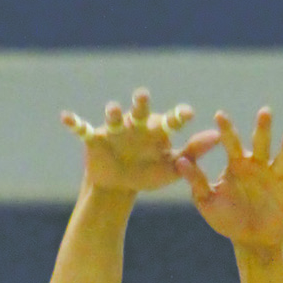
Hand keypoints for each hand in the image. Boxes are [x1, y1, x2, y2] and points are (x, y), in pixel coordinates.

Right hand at [61, 89, 216, 193]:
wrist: (120, 185)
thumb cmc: (148, 173)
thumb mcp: (173, 167)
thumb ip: (194, 152)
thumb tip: (218, 137)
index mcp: (156, 130)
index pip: (170, 120)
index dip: (178, 116)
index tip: (188, 114)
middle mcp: (135, 124)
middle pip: (140, 110)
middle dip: (141, 103)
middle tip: (144, 97)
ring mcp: (114, 129)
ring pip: (114, 117)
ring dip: (113, 112)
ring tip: (113, 110)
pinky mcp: (95, 138)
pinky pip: (83, 129)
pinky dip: (74, 123)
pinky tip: (65, 117)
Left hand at [178, 108, 282, 250]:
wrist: (252, 241)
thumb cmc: (228, 219)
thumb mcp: (207, 202)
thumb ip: (196, 181)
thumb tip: (179, 162)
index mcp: (237, 164)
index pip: (231, 142)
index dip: (226, 130)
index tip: (220, 116)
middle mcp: (258, 166)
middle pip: (261, 143)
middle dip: (263, 128)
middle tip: (265, 111)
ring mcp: (276, 178)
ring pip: (282, 160)